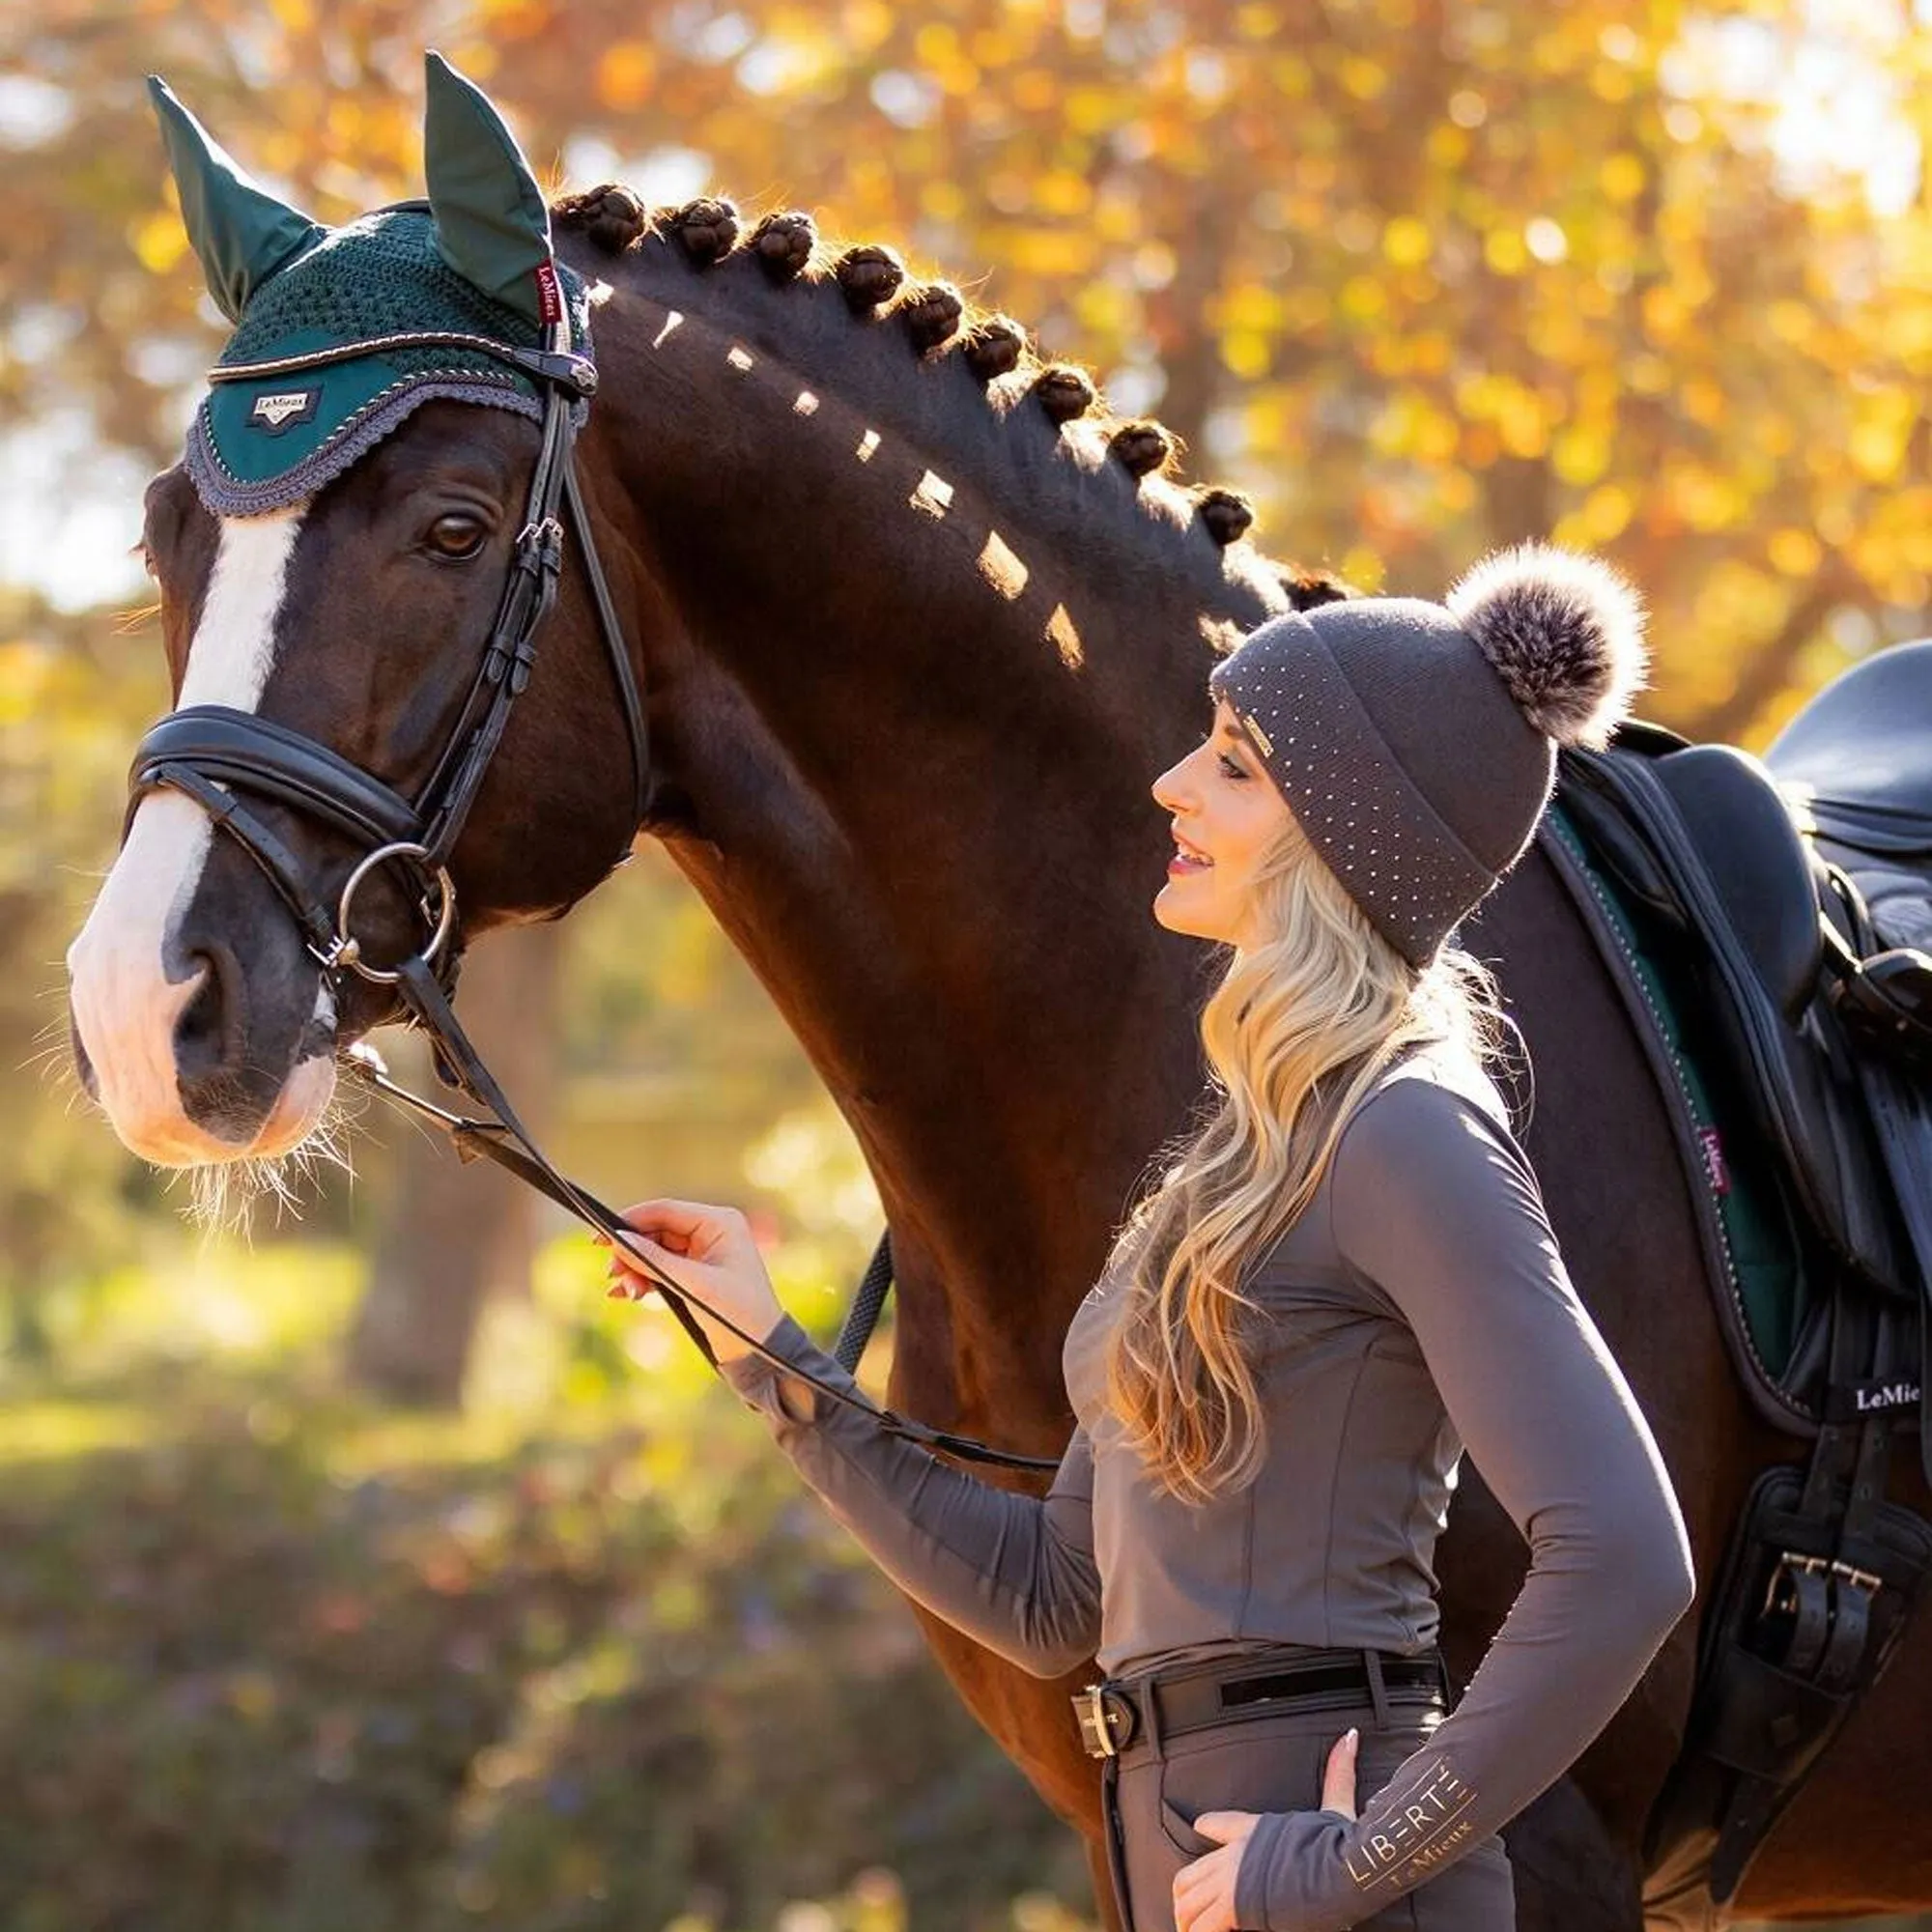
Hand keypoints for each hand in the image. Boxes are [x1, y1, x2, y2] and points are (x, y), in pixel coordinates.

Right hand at [598, 1198, 786, 1363]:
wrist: (759, 1351)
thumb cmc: (737, 1313)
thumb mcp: (693, 1284)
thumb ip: (655, 1261)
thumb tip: (619, 1239)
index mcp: (720, 1222)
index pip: (665, 1210)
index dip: (631, 1220)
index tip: (601, 1238)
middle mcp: (711, 1231)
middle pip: (656, 1231)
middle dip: (632, 1253)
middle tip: (612, 1274)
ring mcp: (703, 1253)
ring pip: (655, 1252)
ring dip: (636, 1270)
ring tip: (625, 1292)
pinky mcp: (696, 1274)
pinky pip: (661, 1269)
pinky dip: (644, 1280)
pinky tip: (627, 1294)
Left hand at [1173, 1725, 1357, 1931]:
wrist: (1340, 1869)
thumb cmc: (1338, 1840)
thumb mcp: (1336, 1806)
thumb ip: (1338, 1772)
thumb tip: (1349, 1736)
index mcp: (1254, 1827)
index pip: (1216, 1823)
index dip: (1208, 1828)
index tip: (1200, 1834)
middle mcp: (1235, 1852)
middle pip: (1190, 1873)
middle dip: (1184, 1896)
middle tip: (1186, 1914)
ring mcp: (1232, 1880)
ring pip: (1188, 1899)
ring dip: (1186, 1918)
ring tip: (1188, 1931)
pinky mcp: (1236, 1907)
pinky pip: (1203, 1925)